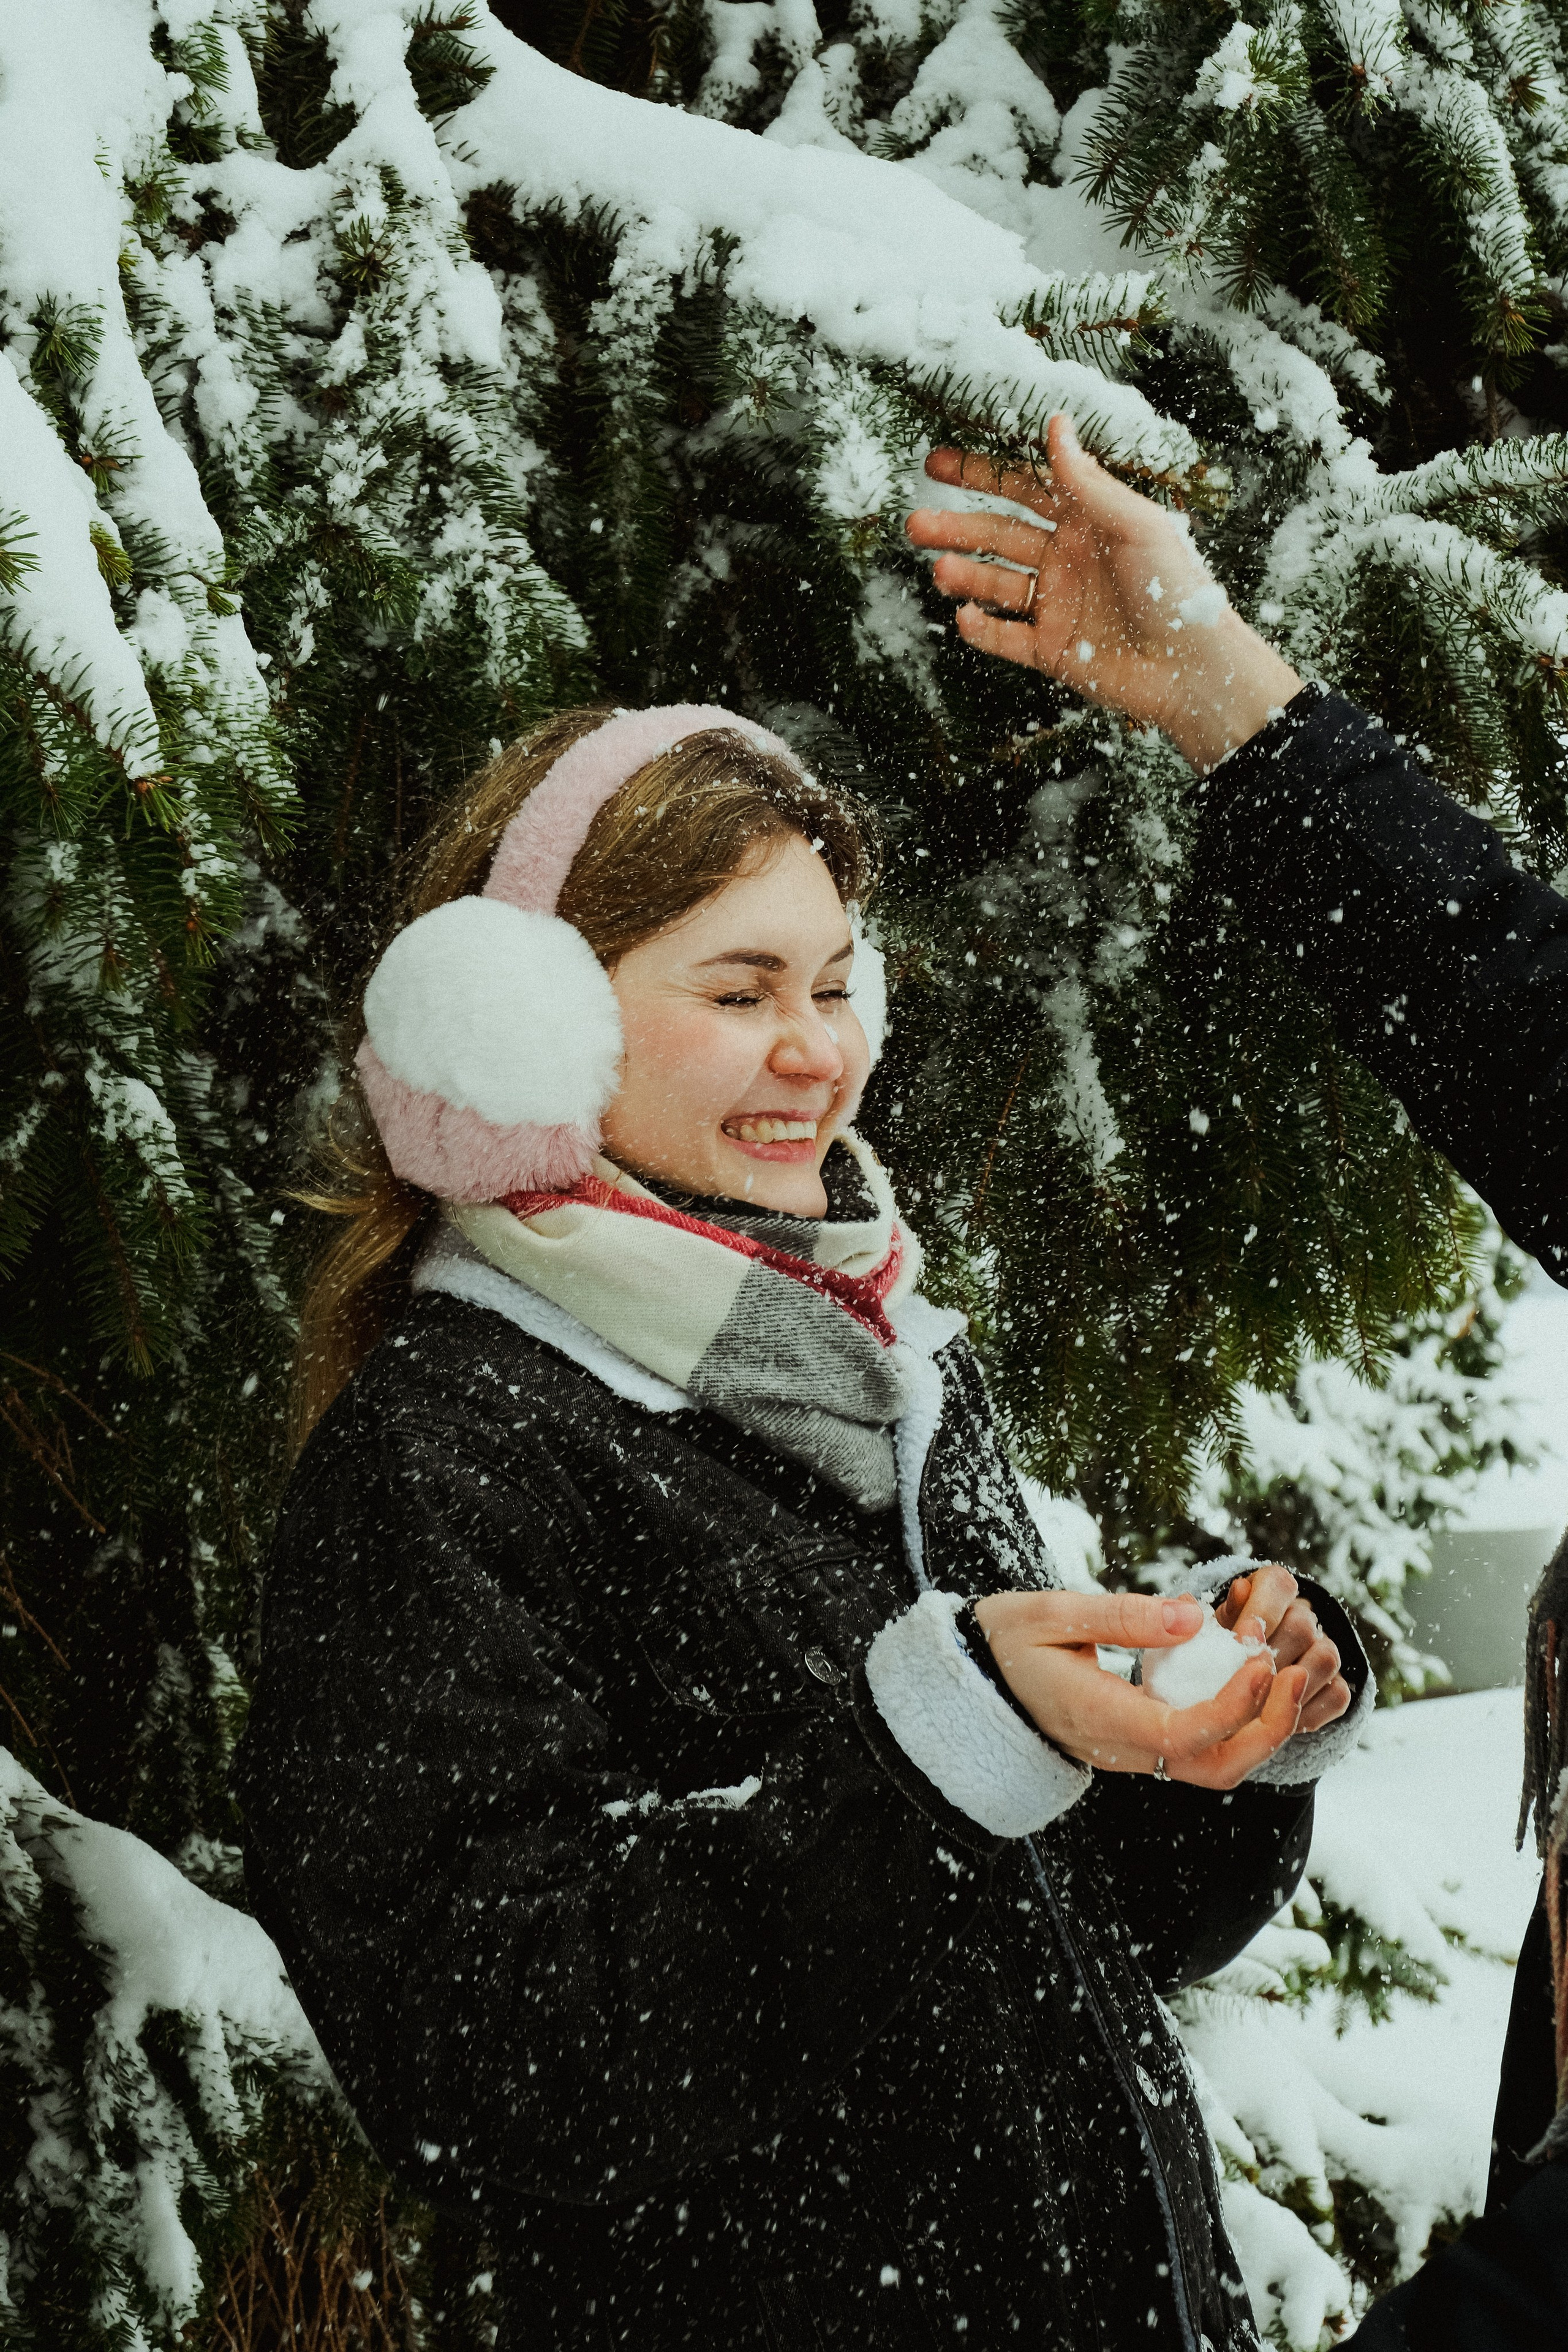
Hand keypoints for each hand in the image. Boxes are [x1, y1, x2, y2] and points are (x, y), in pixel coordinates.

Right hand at [904, 414, 1300, 771]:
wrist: (1192, 668)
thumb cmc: (1178, 589)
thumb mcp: (1136, 524)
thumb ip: (1088, 481)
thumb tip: (1055, 424)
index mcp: (1087, 522)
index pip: (1024, 488)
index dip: (981, 475)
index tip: (938, 464)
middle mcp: (1066, 559)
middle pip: (998, 535)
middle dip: (956, 527)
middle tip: (915, 523)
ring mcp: (1056, 605)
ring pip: (995, 583)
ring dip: (963, 574)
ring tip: (937, 569)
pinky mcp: (1051, 651)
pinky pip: (1006, 638)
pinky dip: (982, 629)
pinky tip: (963, 616)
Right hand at [971, 1588, 1311, 1788]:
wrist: (974, 1682)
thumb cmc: (1005, 1641)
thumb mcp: (1051, 1612)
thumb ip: (1121, 1614)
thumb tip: (1195, 1616)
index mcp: (1100, 1718)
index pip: (1184, 1734)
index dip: (1234, 1706)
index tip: (1260, 1659)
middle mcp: (1122, 1748)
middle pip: (1216, 1769)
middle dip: (1269, 1729)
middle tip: (1296, 1673)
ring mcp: (1132, 1752)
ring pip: (1215, 1767)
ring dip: (1262, 1730)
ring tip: (1288, 1674)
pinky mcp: (1139, 1742)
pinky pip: (1202, 1748)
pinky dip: (1241, 1722)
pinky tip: (1256, 1677)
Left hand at [1215, 1563, 1350, 1735]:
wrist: (1240, 1680)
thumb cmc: (1216, 1649)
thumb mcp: (1208, 1634)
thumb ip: (1205, 1620)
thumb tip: (1187, 1602)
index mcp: (1271, 1588)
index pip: (1278, 1584)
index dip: (1260, 1611)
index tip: (1240, 1638)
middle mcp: (1304, 1614)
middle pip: (1302, 1625)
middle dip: (1272, 1657)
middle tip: (1245, 1682)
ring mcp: (1325, 1650)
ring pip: (1325, 1658)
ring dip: (1292, 1686)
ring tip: (1260, 1707)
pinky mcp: (1338, 1685)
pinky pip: (1337, 1695)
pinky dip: (1310, 1712)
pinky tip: (1281, 1724)